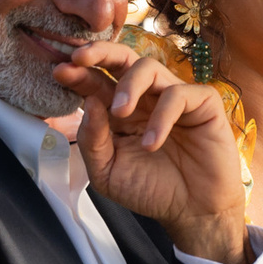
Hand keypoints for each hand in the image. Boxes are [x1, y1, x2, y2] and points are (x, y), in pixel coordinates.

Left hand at [54, 40, 249, 263]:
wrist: (193, 211)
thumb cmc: (151, 189)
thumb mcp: (107, 172)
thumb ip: (92, 140)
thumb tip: (88, 101)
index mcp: (119, 110)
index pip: (97, 81)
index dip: (79, 72)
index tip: (59, 71)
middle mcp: (145, 97)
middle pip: (122, 58)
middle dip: (100, 52)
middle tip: (80, 58)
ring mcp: (174, 97)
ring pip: (149, 67)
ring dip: (129, 85)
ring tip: (120, 113)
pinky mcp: (202, 103)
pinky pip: (178, 94)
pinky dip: (161, 116)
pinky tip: (152, 143)